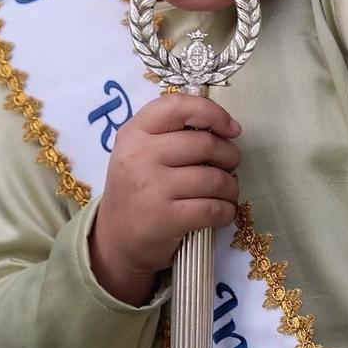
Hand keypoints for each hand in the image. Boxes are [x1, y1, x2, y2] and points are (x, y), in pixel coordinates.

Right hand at [89, 96, 241, 304]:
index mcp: (134, 133)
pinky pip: (213, 209)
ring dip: (231, 187)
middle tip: (230, 167)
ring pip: (214, 179)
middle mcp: (140, 156)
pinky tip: (223, 212)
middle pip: (205, 144)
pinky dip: (227, 211)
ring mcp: (152, 187)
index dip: (213, 114)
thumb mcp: (139, 153)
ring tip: (227, 192)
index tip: (231, 129)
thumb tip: (223, 128)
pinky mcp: (166, 218)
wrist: (115, 241)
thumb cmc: (137, 192)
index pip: (178, 106)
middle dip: (229, 156)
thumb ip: (170, 134)